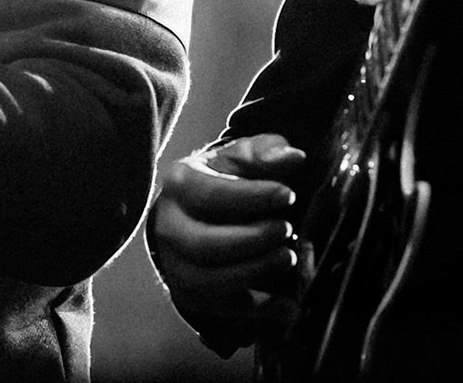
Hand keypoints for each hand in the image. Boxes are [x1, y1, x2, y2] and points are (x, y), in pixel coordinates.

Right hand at [149, 134, 307, 323]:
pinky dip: (260, 310)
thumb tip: (294, 158)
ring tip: (288, 257)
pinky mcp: (191, 293)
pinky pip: (223, 309)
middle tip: (286, 229)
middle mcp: (168, 227)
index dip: (250, 197)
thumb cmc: (224, 178)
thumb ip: (267, 152)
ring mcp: (176, 264)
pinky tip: (289, 304)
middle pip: (203, 245)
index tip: (287, 194)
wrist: (195, 211)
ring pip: (208, 281)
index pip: (209, 195)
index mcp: (179, 184)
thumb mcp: (242, 157)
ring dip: (253, 272)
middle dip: (250, 240)